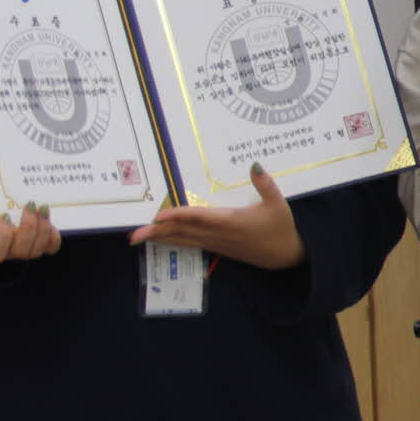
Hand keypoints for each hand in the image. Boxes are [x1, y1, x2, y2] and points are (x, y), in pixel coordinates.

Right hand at [0, 169, 58, 263]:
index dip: (3, 238)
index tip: (5, 215)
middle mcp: (5, 248)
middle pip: (21, 251)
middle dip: (28, 229)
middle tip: (30, 205)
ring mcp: (23, 245)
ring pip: (37, 250)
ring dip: (43, 229)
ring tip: (42, 207)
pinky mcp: (39, 239)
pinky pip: (51, 247)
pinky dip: (53, 236)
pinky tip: (50, 221)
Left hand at [130, 163, 307, 271]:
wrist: (286, 256)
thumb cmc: (281, 228)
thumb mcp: (278, 204)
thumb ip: (265, 184)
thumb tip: (254, 164)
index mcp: (231, 222)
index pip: (199, 218)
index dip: (178, 216)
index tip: (159, 216)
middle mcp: (219, 234)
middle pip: (183, 233)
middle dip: (158, 233)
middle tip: (133, 235)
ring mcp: (216, 243)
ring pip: (183, 240)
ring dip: (160, 239)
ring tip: (138, 238)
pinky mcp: (217, 248)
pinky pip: (189, 244)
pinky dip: (173, 242)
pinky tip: (161, 240)